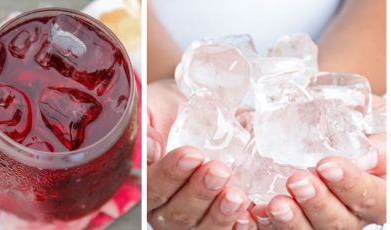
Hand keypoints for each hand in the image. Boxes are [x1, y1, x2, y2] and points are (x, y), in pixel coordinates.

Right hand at [147, 80, 253, 228]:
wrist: (203, 113)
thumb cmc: (173, 113)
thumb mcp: (156, 108)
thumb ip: (148, 127)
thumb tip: (150, 148)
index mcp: (145, 182)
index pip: (150, 187)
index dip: (169, 175)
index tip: (191, 155)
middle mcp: (164, 206)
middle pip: (174, 214)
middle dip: (198, 193)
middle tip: (218, 171)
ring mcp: (192, 217)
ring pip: (200, 227)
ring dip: (218, 214)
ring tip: (235, 194)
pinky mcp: (216, 218)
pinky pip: (222, 229)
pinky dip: (236, 225)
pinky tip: (246, 214)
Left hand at [252, 96, 385, 228]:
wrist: (311, 134)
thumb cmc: (347, 131)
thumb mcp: (366, 128)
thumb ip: (373, 141)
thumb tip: (368, 155)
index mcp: (373, 191)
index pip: (376, 198)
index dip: (354, 186)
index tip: (327, 166)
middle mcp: (349, 212)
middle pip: (342, 222)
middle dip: (318, 203)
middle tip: (296, 181)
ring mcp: (319, 219)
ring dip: (294, 220)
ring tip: (277, 204)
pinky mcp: (294, 222)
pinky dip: (269, 223)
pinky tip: (259, 211)